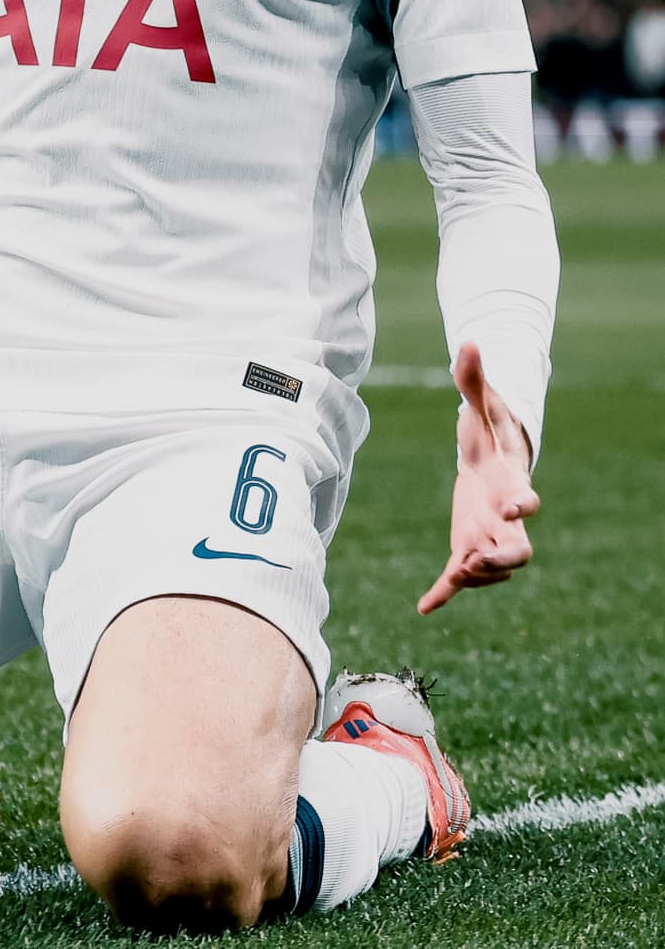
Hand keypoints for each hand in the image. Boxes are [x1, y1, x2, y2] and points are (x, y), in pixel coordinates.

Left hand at [418, 341, 540, 614]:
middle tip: (481, 560)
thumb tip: (468, 341)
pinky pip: (457, 577)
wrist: (489, 458)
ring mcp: (487, 536)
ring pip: (493, 569)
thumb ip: (473, 378)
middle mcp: (506, 518)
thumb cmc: (490, 432)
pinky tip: (423, 607)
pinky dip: (443, 593)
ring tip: (455, 576)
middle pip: (519, 550)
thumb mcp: (480, 405)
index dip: (524, 505)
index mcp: (512, 483)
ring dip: (477, 576)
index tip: (519, 509)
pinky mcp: (466, 545)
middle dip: (505, 558)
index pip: (526, 498)